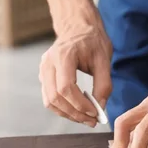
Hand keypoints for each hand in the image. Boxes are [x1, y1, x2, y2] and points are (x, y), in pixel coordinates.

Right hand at [39, 11, 112, 126]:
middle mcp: (48, 63)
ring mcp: (43, 69)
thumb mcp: (104, 59)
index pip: (65, 87)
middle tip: (92, 121)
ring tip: (86, 118)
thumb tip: (100, 108)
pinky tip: (77, 111)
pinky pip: (49, 97)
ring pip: (49, 101)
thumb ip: (104, 84)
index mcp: (63, 55)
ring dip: (68, 114)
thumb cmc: (93, 40)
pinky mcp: (44, 75)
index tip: (95, 113)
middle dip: (74, 113)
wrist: (78, 26)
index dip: (80, 104)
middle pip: (55, 97)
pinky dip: (62, 108)